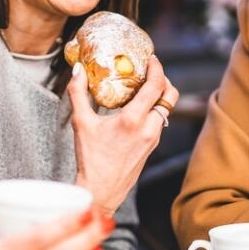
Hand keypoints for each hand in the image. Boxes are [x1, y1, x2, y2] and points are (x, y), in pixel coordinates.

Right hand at [68, 55, 179, 214]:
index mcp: (133, 120)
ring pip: (167, 109)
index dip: (157, 68)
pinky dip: (155, 109)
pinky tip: (137, 108)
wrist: (101, 191)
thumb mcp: (82, 123)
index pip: (156, 86)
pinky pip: (160, 121)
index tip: (151, 58)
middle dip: (164, 80)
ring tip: (142, 88)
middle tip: (150, 72)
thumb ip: (78, 93)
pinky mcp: (152, 146)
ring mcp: (153, 138)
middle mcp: (149, 128)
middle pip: (171, 96)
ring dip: (160, 95)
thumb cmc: (91, 159)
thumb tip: (77, 70)